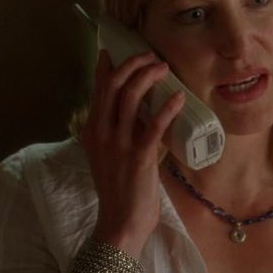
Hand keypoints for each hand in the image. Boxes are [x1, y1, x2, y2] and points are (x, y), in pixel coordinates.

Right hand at [80, 49, 184, 255]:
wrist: (120, 223)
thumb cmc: (121, 190)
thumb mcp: (112, 155)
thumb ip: (121, 133)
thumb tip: (142, 112)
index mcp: (93, 131)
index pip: (98, 89)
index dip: (109, 65)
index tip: (120, 49)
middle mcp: (101, 133)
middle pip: (113, 85)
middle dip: (132, 64)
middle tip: (151, 56)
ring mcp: (118, 144)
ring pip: (130, 97)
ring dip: (148, 77)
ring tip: (164, 68)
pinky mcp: (138, 156)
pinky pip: (154, 125)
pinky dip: (167, 108)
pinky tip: (179, 98)